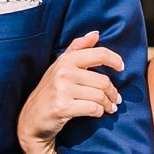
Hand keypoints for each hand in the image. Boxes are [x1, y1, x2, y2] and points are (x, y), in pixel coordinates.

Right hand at [17, 30, 123, 153]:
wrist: (31, 119)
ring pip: (99, 96)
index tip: (121, 68)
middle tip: (116, 99)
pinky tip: (99, 113)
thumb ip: (77, 48)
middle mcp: (63, 72)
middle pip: (103, 80)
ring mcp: (62, 89)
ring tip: (110, 107)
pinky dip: (99, 112)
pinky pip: (92, 108)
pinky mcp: (62, 107)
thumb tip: (96, 34)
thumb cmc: (50, 90)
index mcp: (66, 59)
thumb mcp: (60, 66)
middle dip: (113, 92)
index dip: (115, 60)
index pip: (99, 54)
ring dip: (108, 104)